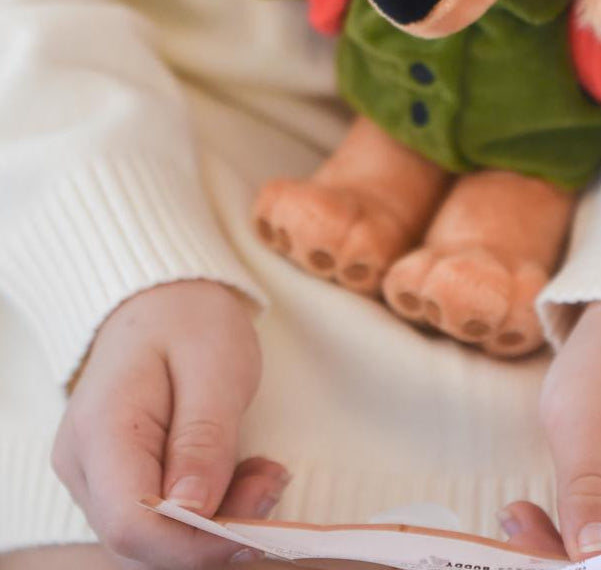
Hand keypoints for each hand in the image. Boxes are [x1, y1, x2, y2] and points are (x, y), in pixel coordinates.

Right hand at [52, 280, 287, 568]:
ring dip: (219, 521)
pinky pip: (162, 519)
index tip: (254, 531)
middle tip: (273, 479)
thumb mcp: (215, 366)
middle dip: (215, 531)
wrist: (163, 299)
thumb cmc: (190, 321)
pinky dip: (210, 509)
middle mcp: (84, 465)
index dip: (192, 543)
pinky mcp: (119, 480)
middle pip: (142, 539)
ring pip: (154, 537)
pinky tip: (246, 475)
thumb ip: (204, 438)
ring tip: (266, 471)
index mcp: (100, 431)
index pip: (131, 522)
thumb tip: (193, 512)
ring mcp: (96, 477)